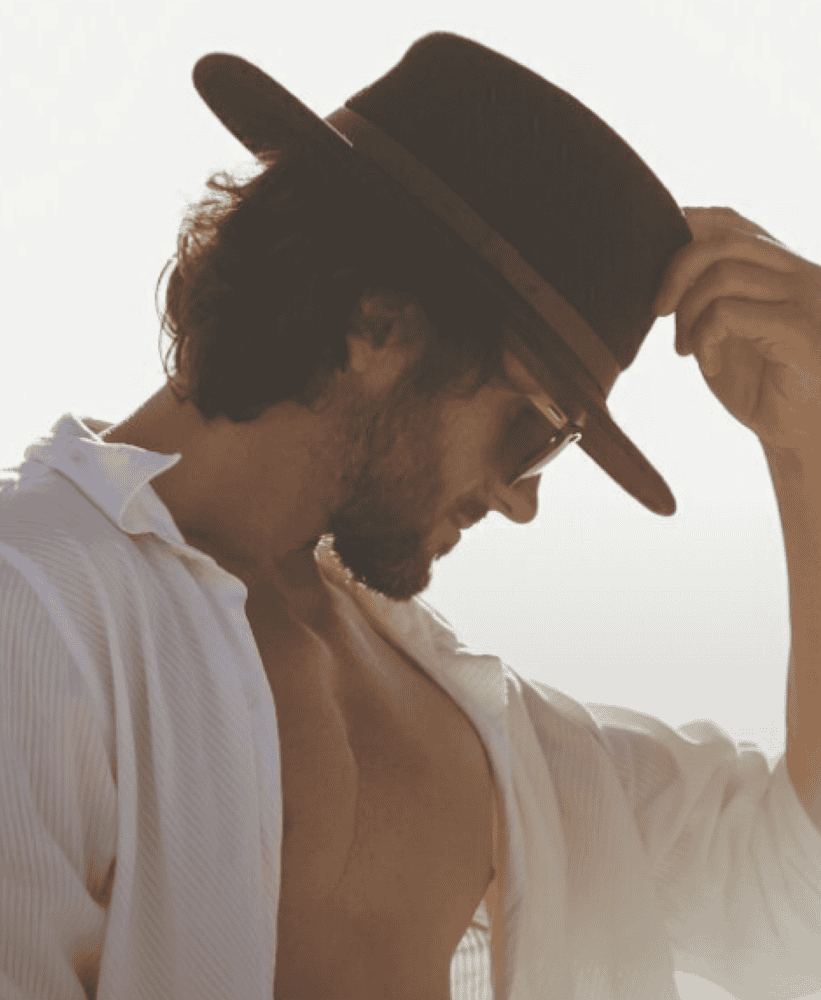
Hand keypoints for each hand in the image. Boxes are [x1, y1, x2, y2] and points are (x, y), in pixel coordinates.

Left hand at [653, 207, 820, 454]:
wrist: (801, 434)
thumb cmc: (761, 384)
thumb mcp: (726, 331)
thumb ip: (705, 294)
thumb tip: (655, 264)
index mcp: (782, 267)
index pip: (731, 221)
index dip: (686, 225)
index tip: (652, 255)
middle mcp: (800, 273)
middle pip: (722, 240)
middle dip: (674, 271)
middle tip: (658, 311)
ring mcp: (805, 298)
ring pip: (722, 275)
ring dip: (688, 314)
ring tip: (686, 348)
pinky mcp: (800, 329)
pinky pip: (729, 313)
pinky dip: (704, 338)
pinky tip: (708, 365)